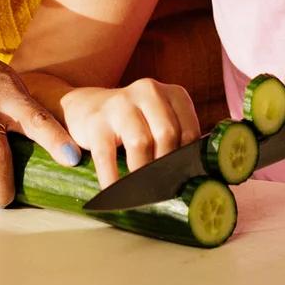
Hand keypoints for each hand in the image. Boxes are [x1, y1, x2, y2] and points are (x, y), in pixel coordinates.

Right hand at [55, 79, 201, 187]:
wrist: (84, 106)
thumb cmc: (134, 123)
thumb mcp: (160, 122)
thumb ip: (178, 141)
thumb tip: (199, 181)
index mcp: (173, 94)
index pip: (189, 131)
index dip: (188, 161)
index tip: (183, 182)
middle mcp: (149, 92)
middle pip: (167, 135)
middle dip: (166, 168)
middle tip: (163, 191)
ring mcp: (120, 104)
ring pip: (140, 143)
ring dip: (142, 174)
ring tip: (142, 193)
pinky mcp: (96, 121)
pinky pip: (107, 155)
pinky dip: (112, 178)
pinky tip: (114, 192)